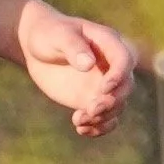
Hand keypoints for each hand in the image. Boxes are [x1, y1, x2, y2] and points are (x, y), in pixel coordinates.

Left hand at [17, 0, 134, 136]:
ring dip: (102, 117)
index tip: (103, 88)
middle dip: (112, 101)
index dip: (119, 76)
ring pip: (117, 106)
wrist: (37, 48)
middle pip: (126, 87)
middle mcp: (111, 66)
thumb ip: (73, 47)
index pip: (125, 60)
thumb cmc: (48, 34)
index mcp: (109, 43)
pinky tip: (81, 129)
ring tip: (78, 120)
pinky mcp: (92, 99)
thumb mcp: (58, 35)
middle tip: (91, 110)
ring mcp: (103, 84)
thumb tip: (88, 64)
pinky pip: (105, 118)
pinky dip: (98, 128)